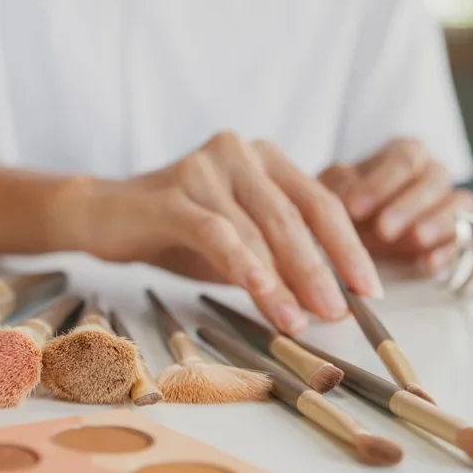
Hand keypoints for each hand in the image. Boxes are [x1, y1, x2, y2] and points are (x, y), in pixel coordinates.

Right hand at [78, 132, 382, 334]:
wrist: (103, 216)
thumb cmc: (174, 231)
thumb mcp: (235, 244)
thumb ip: (276, 259)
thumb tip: (327, 302)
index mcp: (264, 158)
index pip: (319, 202)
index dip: (348, 247)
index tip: (368, 290)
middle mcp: (239, 152)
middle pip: (294, 215)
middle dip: (320, 269)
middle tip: (337, 313)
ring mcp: (205, 167)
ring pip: (257, 227)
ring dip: (283, 279)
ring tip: (298, 320)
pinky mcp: (172, 193)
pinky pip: (216, 231)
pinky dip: (242, 262)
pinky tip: (260, 290)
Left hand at [318, 138, 472, 274]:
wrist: (355, 226)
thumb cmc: (346, 199)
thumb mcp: (334, 186)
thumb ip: (340, 185)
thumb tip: (349, 199)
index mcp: (406, 153)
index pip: (403, 160)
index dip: (380, 184)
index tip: (354, 208)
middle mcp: (434, 173)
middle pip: (433, 181)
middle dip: (407, 206)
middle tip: (383, 229)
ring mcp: (450, 202)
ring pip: (459, 204)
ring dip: (438, 222)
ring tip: (416, 238)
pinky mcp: (458, 234)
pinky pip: (465, 239)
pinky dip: (449, 251)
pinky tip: (429, 262)